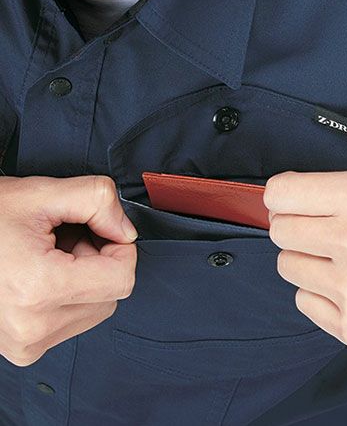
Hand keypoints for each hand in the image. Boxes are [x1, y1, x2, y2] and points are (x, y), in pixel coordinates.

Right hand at [0, 175, 137, 365]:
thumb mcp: (41, 194)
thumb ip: (97, 200)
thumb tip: (126, 229)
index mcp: (38, 289)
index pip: (122, 279)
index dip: (121, 248)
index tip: (104, 231)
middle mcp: (32, 327)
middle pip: (111, 295)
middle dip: (99, 260)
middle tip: (66, 239)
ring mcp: (26, 343)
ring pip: (96, 308)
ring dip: (85, 277)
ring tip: (50, 255)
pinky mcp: (24, 348)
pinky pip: (74, 319)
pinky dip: (70, 294)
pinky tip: (43, 273)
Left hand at [263, 157, 346, 351]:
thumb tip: (305, 191)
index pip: (281, 193)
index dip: (280, 194)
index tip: (287, 199)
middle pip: (279, 231)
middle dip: (293, 223)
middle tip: (319, 226)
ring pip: (287, 266)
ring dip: (306, 257)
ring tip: (339, 256)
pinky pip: (304, 300)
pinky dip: (318, 290)